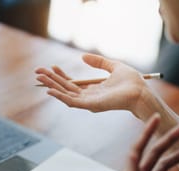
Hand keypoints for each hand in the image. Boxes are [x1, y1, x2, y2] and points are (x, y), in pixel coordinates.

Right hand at [35, 53, 149, 113]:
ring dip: (51, 86)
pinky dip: (60, 96)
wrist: (140, 92)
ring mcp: (89, 102)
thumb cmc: (132, 82)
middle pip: (66, 88)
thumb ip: (99, 62)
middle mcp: (89, 97)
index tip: (52, 66)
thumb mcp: (113, 66)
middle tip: (37, 71)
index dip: (61, 75)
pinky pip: (72, 102)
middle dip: (51, 80)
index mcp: (94, 89)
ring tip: (39, 78)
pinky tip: (50, 91)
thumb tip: (82, 56)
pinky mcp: (91, 105)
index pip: (73, 83)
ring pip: (65, 94)